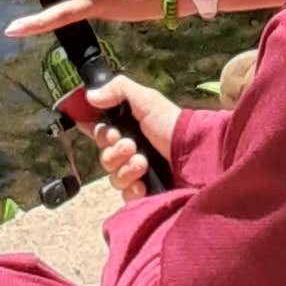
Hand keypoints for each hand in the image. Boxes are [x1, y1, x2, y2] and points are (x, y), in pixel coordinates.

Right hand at [80, 75, 180, 198]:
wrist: (195, 154)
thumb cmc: (172, 125)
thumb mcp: (147, 99)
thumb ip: (118, 90)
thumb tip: (90, 96)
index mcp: (128, 130)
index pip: (101, 134)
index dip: (100, 134)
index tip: (111, 132)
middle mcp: (130, 153)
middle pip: (105, 157)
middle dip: (116, 151)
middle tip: (131, 145)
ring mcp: (137, 175)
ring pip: (114, 177)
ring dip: (126, 168)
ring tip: (143, 163)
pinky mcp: (144, 194)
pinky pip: (125, 196)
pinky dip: (133, 189)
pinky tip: (143, 184)